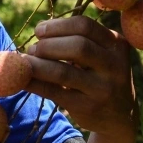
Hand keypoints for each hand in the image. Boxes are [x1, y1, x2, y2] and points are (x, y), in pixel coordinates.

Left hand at [24, 16, 136, 136]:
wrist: (119, 117)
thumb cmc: (101, 76)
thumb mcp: (101, 55)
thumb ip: (78, 40)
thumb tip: (39, 31)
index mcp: (116, 44)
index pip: (85, 25)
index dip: (58, 26)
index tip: (39, 31)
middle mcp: (114, 65)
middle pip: (77, 46)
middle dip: (48, 45)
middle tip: (32, 49)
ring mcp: (102, 88)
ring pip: (63, 72)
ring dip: (38, 65)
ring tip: (25, 63)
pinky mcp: (88, 107)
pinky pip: (54, 92)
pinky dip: (35, 84)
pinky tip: (23, 80)